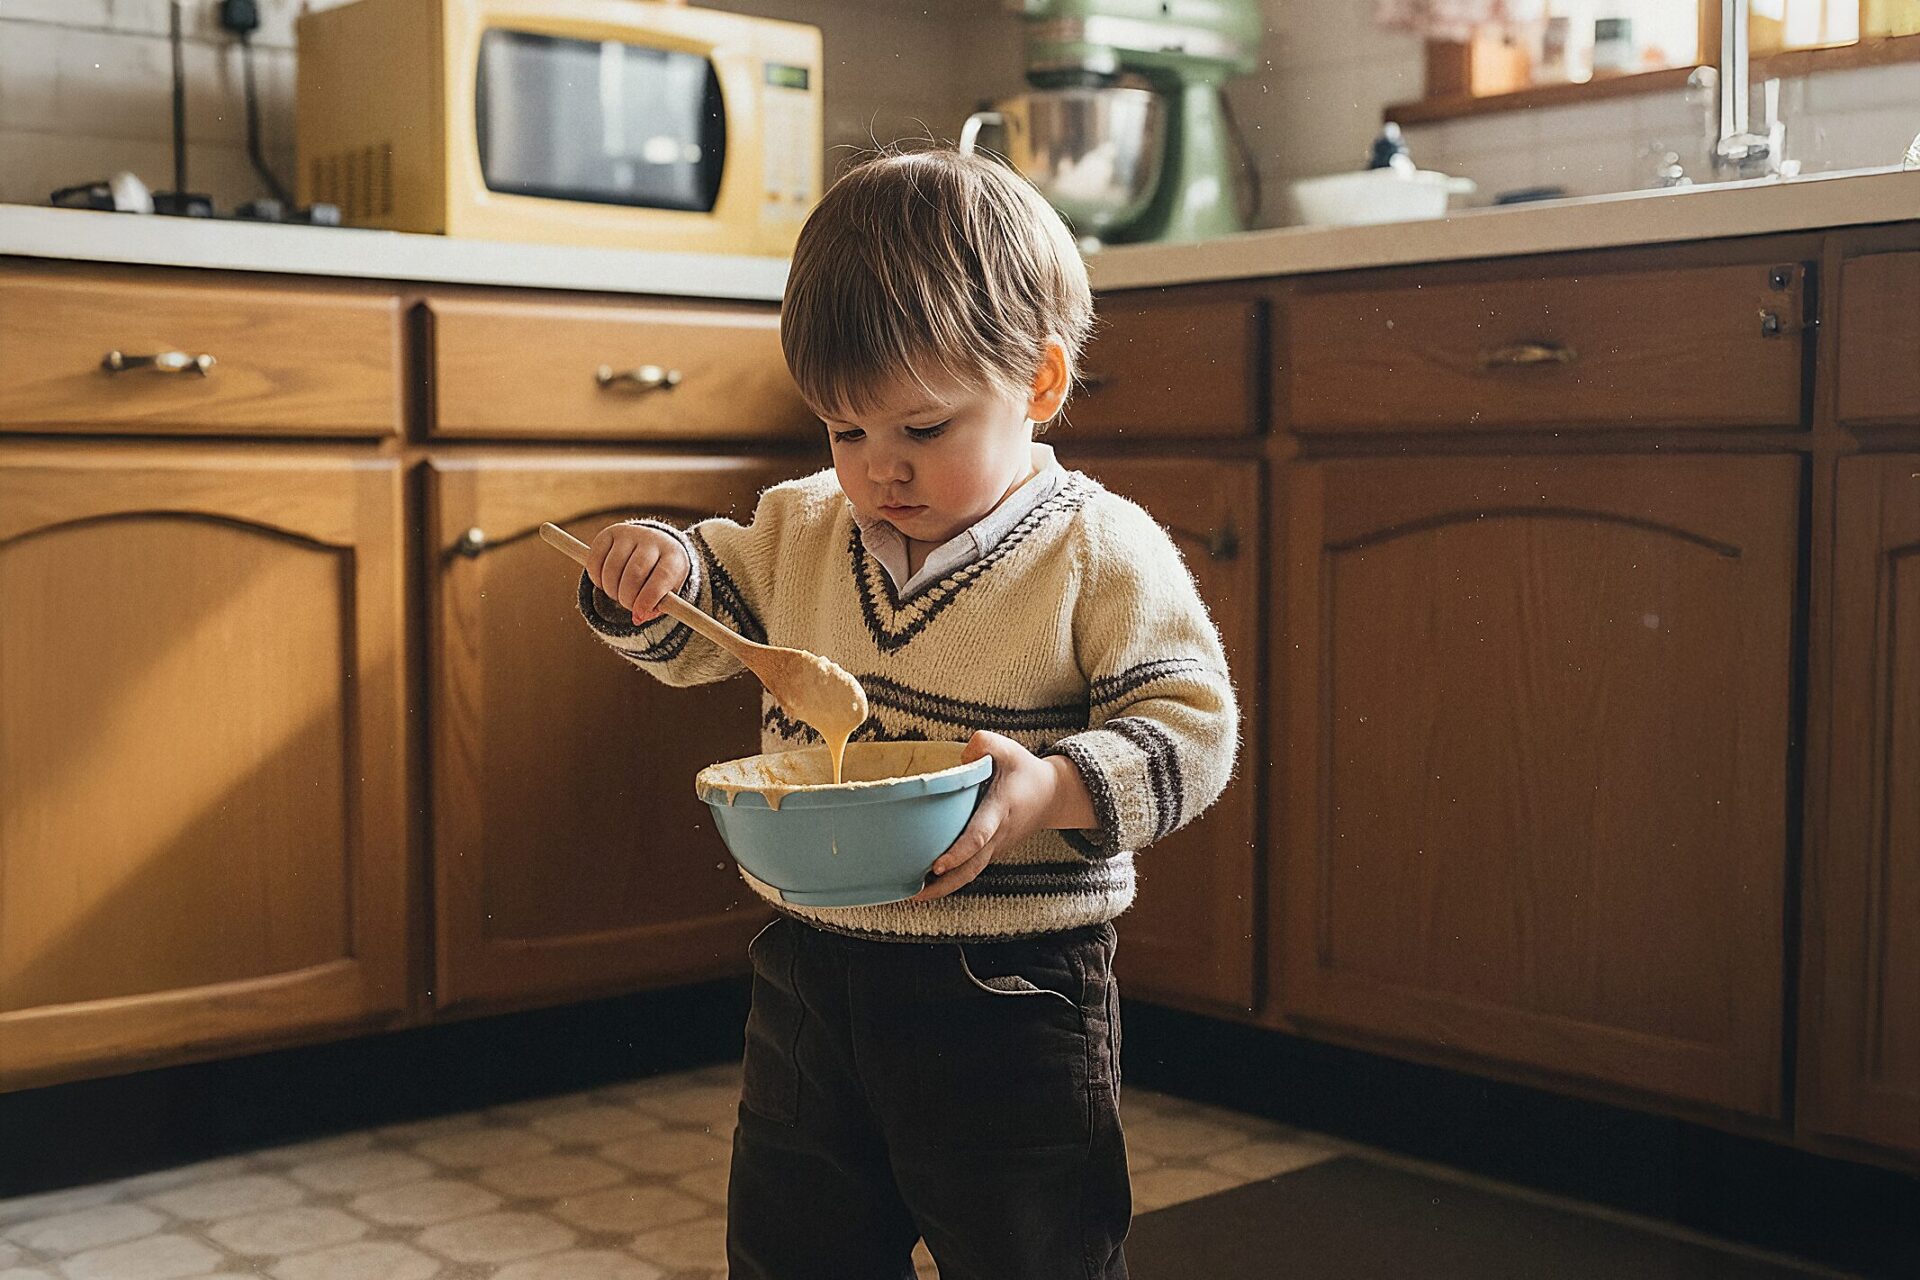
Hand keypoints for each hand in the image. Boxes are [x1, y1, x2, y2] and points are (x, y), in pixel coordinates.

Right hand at [587, 523, 690, 624]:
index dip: (648, 598)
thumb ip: (656, 607)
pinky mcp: (610, 533)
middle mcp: (653, 539)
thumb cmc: (662, 576)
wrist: (656, 545)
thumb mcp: (668, 592)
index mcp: (673, 556)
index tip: (638, 615)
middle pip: (635, 573)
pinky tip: (606, 583)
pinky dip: (596, 579)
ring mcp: (630, 533)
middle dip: (627, 598)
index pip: (662, 576)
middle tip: (628, 606)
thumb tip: (638, 618)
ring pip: (612, 568)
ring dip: (610, 590)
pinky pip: (595, 561)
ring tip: (618, 594)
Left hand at [911, 731, 1096, 902]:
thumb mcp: (1009, 749)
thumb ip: (985, 743)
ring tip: (913, 895)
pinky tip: (926, 883)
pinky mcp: (991, 851)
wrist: (1053, 797)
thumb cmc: (1026, 771)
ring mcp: (995, 847)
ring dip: (943, 889)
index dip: (958, 852)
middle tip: (914, 894)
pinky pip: (971, 869)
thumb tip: (961, 757)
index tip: (937, 864)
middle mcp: (998, 835)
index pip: (979, 836)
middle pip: (970, 868)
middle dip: (944, 884)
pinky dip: (951, 880)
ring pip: (969, 875)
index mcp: (1000, 811)